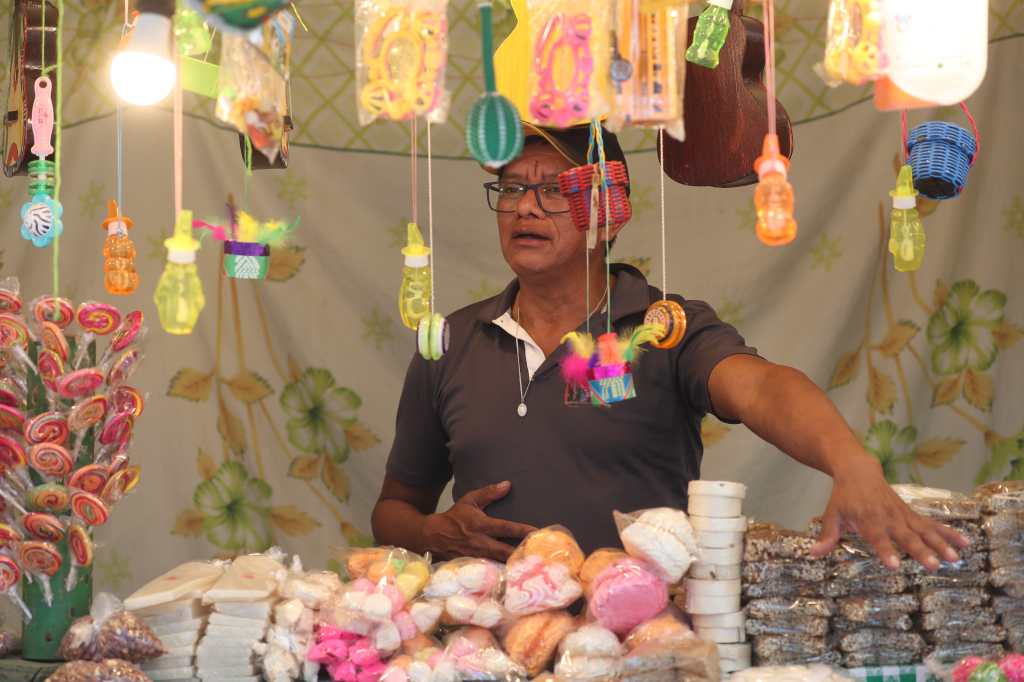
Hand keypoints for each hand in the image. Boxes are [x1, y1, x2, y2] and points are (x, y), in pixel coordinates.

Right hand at [421, 481, 536, 561]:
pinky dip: (502, 572)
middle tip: (538, 556)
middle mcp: (480, 542)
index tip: (536, 532)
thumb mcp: (470, 500)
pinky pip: (491, 571)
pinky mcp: (473, 566)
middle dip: (521, 554)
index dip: (521, 530)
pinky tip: (515, 574)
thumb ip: (489, 492)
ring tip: (532, 567)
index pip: (505, 528)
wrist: (433, 536)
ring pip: (499, 563)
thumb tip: (508, 484)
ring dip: (514, 565)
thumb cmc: (454, 517)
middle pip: (505, 551)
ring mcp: (476, 556)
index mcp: (481, 525)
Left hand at [810, 455, 969, 570]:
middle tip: (933, 566)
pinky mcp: (912, 514)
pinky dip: (949, 533)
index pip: (877, 538)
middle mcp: (888, 518)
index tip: (895, 565)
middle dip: (920, 551)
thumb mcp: (832, 515)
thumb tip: (813, 554)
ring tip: (955, 559)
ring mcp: (903, 515)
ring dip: (940, 545)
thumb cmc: (844, 497)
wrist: (859, 470)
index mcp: (867, 521)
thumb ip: (827, 536)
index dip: (885, 551)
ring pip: (924, 531)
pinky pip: (932, 525)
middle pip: (906, 536)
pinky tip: (965, 543)